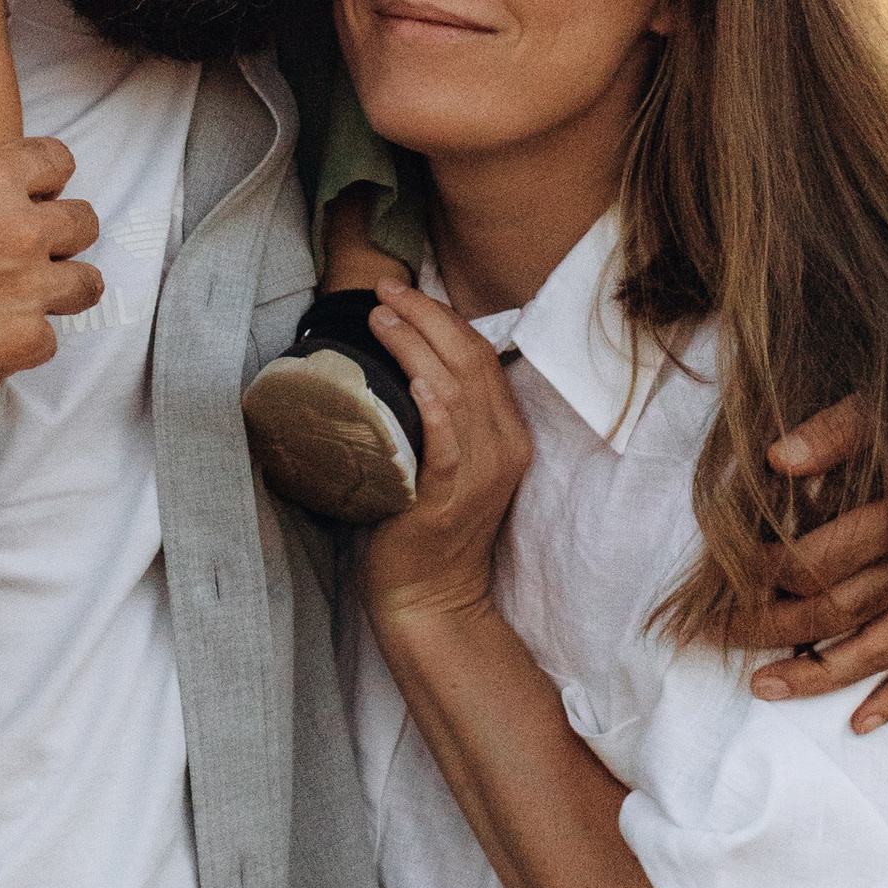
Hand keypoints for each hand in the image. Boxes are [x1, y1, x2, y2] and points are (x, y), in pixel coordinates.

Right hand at [0, 135, 102, 475]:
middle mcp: (20, 230)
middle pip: (85, 222)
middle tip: (35, 248)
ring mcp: (27, 288)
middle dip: (63, 233)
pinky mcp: (21, 342)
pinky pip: (49, 339)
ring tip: (29, 295)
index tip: (37, 192)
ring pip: (86, 284)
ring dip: (61, 287)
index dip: (46, 176)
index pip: (58, 161)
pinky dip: (23, 340)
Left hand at [355, 286, 531, 636]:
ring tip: (381, 317)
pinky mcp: (448, 499)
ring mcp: (479, 474)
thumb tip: (399, 360)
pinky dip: (435, 408)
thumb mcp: (449, 460)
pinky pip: (448, 444)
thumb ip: (443, 415)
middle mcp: (503, 448)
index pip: (482, 356)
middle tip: (385, 289)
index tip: (403, 291)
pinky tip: (416, 381)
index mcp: (507, 434)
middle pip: (471, 361)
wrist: (431, 598)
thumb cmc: (426, 524)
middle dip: (426, 316)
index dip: (443, 316)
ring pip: (457, 391)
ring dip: (417, 346)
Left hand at [748, 393, 887, 732]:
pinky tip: (858, 724)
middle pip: (834, 611)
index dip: (763, 572)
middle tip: (709, 636)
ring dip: (816, 675)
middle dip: (766, 625)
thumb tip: (774, 459)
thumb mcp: (882, 409)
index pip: (817, 561)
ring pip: (875, 649)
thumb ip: (832, 432)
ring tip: (761, 688)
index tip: (723, 571)